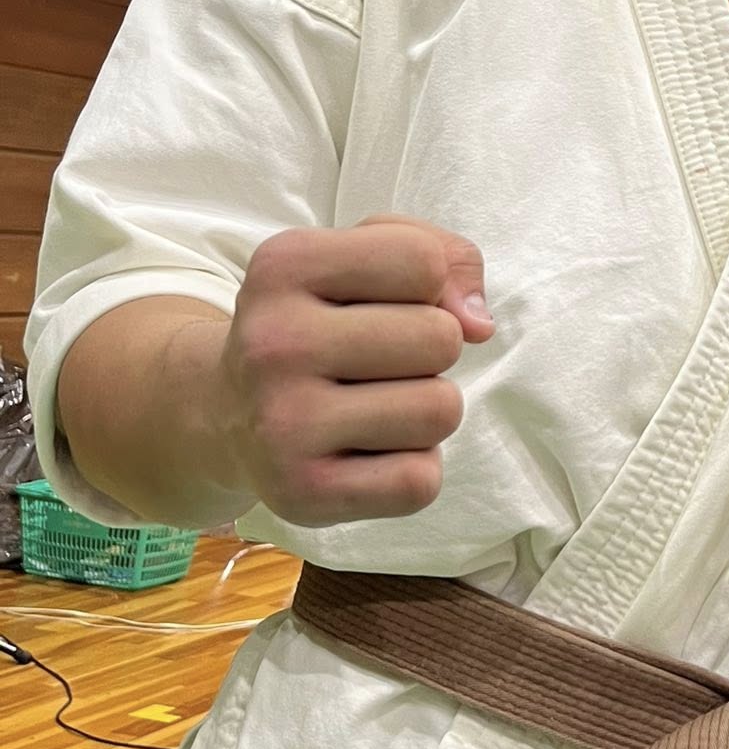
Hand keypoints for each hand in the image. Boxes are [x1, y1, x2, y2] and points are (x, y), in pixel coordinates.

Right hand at [215, 215, 493, 526]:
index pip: (425, 262)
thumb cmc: (321, 321)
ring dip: (426, 410)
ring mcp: (282, 424)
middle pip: (442, 338)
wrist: (227, 413)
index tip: (381, 304)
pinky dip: (411, 469)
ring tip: (372, 406)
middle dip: (431, 350)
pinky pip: (420, 482)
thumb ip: (442, 254)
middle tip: (376, 364)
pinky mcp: (302, 494)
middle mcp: (272, 343)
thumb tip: (480, 324)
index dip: (428, 285)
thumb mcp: (364, 256)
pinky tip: (364, 452)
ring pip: (441, 410)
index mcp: (283, 265)